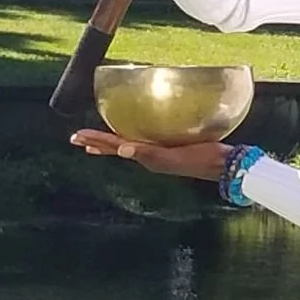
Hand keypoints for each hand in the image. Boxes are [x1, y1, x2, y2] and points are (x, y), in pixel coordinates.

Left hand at [71, 129, 228, 180]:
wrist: (223, 164)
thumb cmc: (200, 158)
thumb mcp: (173, 156)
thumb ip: (149, 153)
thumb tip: (122, 149)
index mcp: (146, 157)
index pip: (115, 147)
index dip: (97, 140)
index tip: (77, 135)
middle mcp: (149, 156)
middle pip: (117, 148)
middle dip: (96, 142)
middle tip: (76, 137)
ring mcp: (159, 153)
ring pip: (127, 146)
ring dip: (109, 143)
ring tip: (94, 142)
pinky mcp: (170, 148)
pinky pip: (143, 142)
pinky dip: (130, 138)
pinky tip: (135, 135)